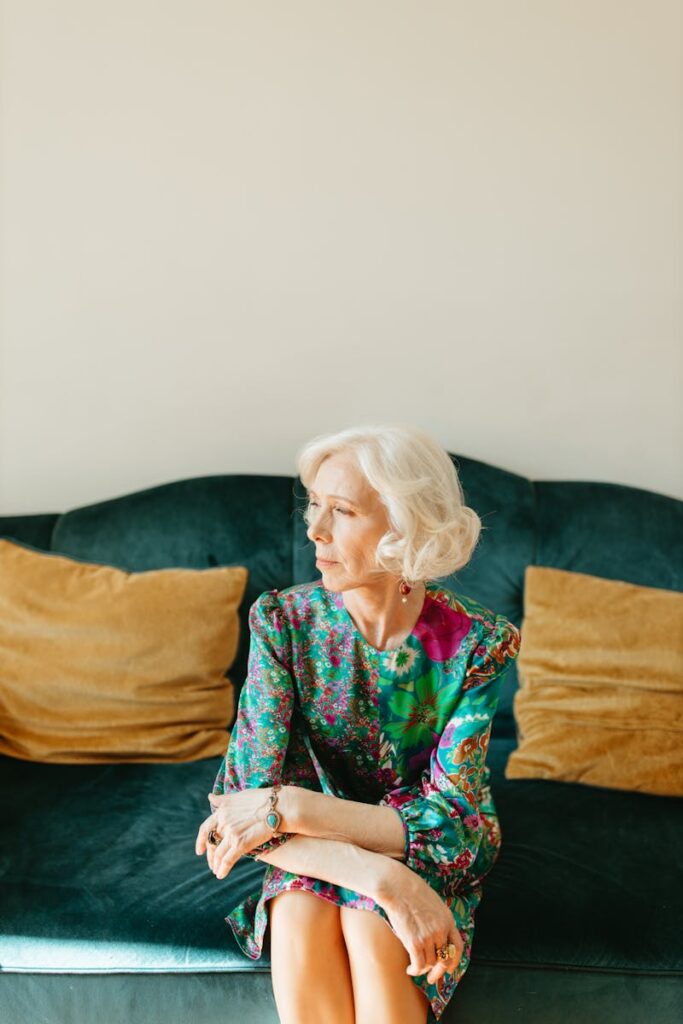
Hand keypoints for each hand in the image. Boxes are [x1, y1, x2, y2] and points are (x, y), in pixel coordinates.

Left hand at [194, 788, 279, 879]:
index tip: (199, 850)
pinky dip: (222, 869)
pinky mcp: (240, 844)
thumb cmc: (262, 799)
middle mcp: (223, 822)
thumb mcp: (238, 796)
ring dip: (216, 865)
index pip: (205, 829)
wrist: (277, 806)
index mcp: (222, 811)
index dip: (200, 841)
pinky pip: (227, 860)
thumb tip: (210, 796)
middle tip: (211, 864)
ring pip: (218, 854)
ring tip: (217, 871)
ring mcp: (231, 834)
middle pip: (211, 843)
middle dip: (210, 856)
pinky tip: (221, 875)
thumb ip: (223, 800)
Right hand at [377, 864, 463, 986]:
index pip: (458, 947)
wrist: (397, 887)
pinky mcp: (414, 942)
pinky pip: (419, 965)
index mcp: (448, 920)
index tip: (448, 968)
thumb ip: (439, 920)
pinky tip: (410, 969)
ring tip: (415, 968)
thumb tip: (438, 935)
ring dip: (423, 969)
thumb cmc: (411, 891)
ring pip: (430, 963)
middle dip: (439, 972)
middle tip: (432, 979)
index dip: (454, 961)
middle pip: (445, 959)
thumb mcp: (434, 903)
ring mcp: (428, 937)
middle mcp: (441, 930)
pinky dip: (415, 970)